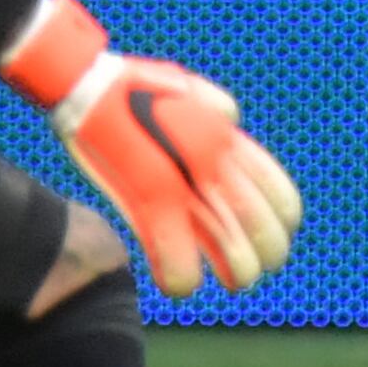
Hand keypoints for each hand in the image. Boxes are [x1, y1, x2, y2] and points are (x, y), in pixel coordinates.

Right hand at [0, 0, 303, 296]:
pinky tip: (176, 284)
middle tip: (244, 270)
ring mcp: (188, 184)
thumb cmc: (130, 86)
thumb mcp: (187, 89)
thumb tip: (229, 120)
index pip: (282, 198)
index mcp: (229, 141)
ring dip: (235, 276)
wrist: (85, 82)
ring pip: (237, 257)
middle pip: (267, 233)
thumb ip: (214, 108)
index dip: (281, 227)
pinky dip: (180, 280)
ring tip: (226, 281)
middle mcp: (218, 165)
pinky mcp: (152, 201)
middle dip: (264, 258)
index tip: (267, 240)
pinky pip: (180, 262)